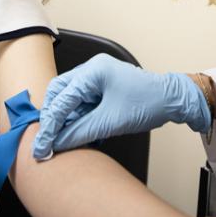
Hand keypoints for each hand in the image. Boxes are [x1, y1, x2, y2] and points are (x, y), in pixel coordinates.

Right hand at [33, 54, 209, 159]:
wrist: (173, 100)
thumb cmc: (148, 103)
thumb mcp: (111, 122)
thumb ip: (80, 133)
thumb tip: (57, 144)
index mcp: (93, 72)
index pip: (61, 100)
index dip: (50, 126)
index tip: (42, 146)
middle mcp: (92, 69)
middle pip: (59, 93)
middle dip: (52, 118)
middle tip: (47, 141)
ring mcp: (97, 77)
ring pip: (69, 98)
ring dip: (65, 119)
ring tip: (62, 141)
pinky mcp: (103, 87)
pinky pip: (81, 102)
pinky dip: (77, 117)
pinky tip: (76, 133)